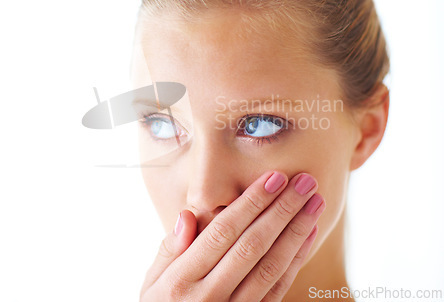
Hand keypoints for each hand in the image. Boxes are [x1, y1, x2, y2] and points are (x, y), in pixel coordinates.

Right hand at [139, 171, 324, 301]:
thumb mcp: (152, 282)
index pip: (223, 232)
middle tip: (305, 182)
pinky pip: (279, 288)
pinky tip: (309, 233)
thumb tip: (187, 215)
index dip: (251, 203)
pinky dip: (297, 260)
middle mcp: (210, 296)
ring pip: (271, 266)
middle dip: (282, 210)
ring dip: (296, 231)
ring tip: (314, 202)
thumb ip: (169, 249)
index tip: (274, 178)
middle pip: (253, 245)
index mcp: (182, 280)